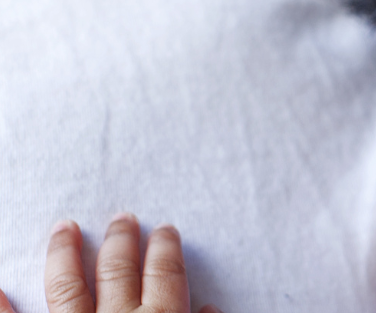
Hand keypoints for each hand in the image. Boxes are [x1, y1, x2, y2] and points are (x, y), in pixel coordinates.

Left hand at [0, 214, 218, 312]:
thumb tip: (210, 308)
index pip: (166, 275)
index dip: (166, 249)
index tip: (166, 229)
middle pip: (118, 271)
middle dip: (121, 240)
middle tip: (123, 217)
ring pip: (68, 286)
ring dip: (65, 253)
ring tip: (65, 227)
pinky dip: (1, 304)